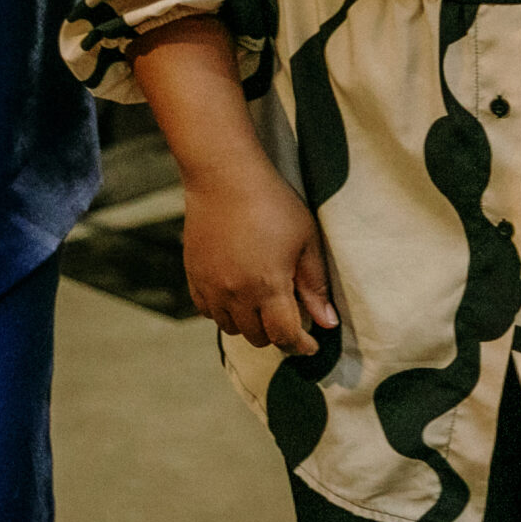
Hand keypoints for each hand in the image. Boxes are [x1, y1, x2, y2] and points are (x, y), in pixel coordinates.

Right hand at [180, 166, 337, 355]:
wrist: (224, 176)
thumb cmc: (273, 203)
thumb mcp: (306, 241)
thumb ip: (314, 286)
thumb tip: (326, 323)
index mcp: (268, 286)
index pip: (285, 336)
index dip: (301, 345)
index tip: (311, 345)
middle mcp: (236, 293)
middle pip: (258, 337)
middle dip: (277, 333)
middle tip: (288, 316)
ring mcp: (211, 287)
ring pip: (231, 328)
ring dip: (249, 324)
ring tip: (262, 304)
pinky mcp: (194, 276)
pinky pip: (207, 311)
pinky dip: (223, 312)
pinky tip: (236, 295)